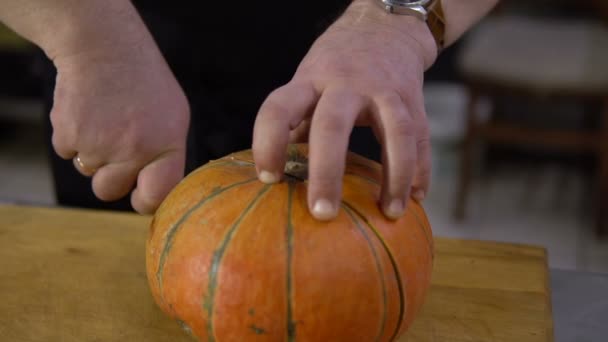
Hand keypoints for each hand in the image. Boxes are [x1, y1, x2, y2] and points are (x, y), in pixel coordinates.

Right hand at [50, 35, 189, 213]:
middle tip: (115, 149)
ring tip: (105, 118)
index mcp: (166, 146)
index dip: (145, 201)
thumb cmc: (144, 83)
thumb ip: (166, 155)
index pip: (156, 195)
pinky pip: (67, 152)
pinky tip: (87, 111)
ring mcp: (99, 145)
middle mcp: (134, 151)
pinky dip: (73, 136)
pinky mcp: (69, 135)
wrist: (104, 48)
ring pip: (87, 170)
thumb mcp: (174, 116)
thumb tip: (156, 190)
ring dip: (92, 151)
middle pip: (109, 191)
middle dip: (110, 178)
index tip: (140, 196)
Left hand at [252, 0, 436, 220]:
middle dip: (326, 172)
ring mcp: (384, 89)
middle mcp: (346, 82)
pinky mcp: (413, 98)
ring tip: (391, 212)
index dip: (268, 142)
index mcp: (310, 80)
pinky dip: (420, 170)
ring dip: (394, 176)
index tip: (268, 178)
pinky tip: (416, 197)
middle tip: (322, 214)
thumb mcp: (309, 82)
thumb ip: (297, 123)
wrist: (384, 28)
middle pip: (332, 126)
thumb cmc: (336, 66)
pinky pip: (420, 137)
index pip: (278, 108)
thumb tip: (277, 173)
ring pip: (395, 132)